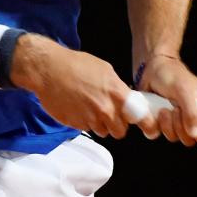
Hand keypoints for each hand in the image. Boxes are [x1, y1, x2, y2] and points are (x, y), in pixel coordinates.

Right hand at [12, 35, 158, 139]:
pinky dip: (85, 122)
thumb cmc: (76, 65)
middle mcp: (105, 110)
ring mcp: (90, 119)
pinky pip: (87, 128)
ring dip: (101, 124)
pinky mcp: (76, 125)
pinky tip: (79, 108)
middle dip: (117, 124)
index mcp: (116, 94)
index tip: (148, 127)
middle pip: (120, 130)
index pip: (139, 117)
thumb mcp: (105, 69)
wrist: (48, 70)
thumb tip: (126, 99)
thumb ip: (118, 88)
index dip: (145, 123)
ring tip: (91, 108)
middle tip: (110, 113)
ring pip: (103, 131)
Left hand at [137, 55, 196, 149]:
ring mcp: (185, 124)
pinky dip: (159, 126)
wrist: (151, 70)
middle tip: (179, 112)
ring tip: (166, 108)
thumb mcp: (184, 91)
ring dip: (172, 126)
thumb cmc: (173, 75)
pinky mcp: (169, 126)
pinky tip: (158, 112)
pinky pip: (166, 136)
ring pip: (184, 140)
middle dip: (191, 131)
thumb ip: (192, 112)